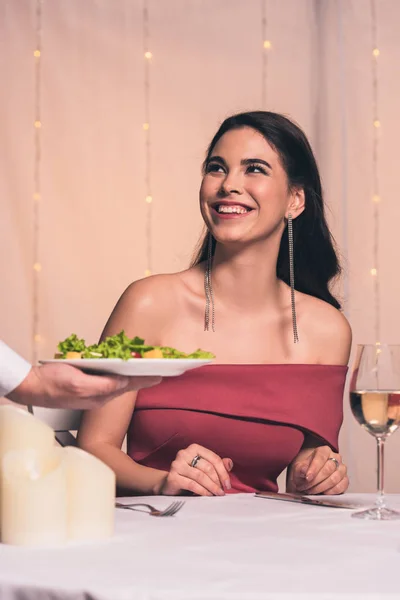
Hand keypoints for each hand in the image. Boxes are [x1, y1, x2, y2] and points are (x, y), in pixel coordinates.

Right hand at [7, 363, 161, 409]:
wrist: (32, 388)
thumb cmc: (52, 384)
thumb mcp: (77, 382)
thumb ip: (102, 384)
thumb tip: (122, 382)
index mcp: (100, 395)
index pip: (129, 385)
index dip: (146, 379)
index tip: (162, 375)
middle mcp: (99, 396)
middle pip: (127, 385)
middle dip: (144, 379)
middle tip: (161, 373)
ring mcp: (93, 393)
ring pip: (119, 384)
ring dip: (134, 378)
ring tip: (148, 373)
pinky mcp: (86, 389)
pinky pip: (108, 383)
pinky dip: (120, 377)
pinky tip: (124, 374)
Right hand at [157, 444, 232, 496]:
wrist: (169, 484)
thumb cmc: (190, 476)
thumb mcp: (205, 469)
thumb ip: (217, 465)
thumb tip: (229, 463)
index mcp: (194, 448)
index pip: (213, 458)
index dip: (223, 472)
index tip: (228, 485)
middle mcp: (184, 453)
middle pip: (207, 467)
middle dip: (217, 481)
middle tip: (222, 491)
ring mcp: (176, 465)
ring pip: (200, 476)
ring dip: (211, 487)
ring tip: (217, 494)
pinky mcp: (172, 477)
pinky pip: (191, 484)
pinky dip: (202, 491)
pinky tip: (208, 495)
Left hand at [287, 445, 348, 494]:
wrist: (310, 478)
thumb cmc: (305, 471)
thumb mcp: (299, 468)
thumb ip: (300, 469)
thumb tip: (304, 470)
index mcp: (324, 451)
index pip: (321, 457)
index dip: (314, 468)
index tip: (307, 477)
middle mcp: (336, 458)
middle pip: (328, 469)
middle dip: (316, 480)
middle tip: (306, 487)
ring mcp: (342, 469)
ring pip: (334, 479)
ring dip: (321, 487)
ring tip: (311, 491)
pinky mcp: (345, 480)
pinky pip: (340, 487)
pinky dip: (330, 492)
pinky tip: (322, 493)